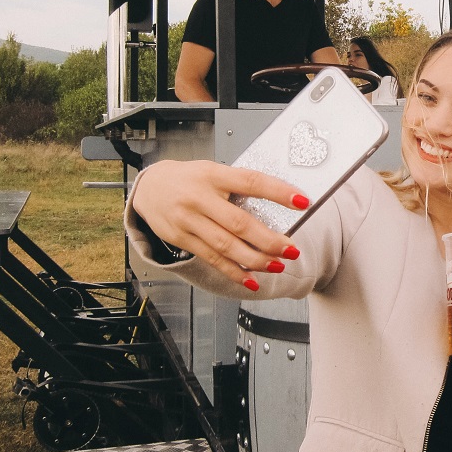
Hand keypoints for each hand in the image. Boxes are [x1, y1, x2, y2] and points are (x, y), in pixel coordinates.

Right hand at [131, 160, 308, 286]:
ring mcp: (188, 220)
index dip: (278, 191)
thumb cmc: (189, 178)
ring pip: (226, 245)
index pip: (251, 182)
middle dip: (269, 240)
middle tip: (292, 249)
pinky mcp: (182, 239)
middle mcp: (199, 198)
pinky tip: (251, 280)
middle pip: (239, 223)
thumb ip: (238, 186)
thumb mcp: (212, 171)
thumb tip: (278, 204)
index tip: (302, 201)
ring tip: (277, 265)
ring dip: (256, 259)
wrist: (148, 187)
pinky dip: (234, 272)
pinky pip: (212, 259)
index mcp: (213, 175)